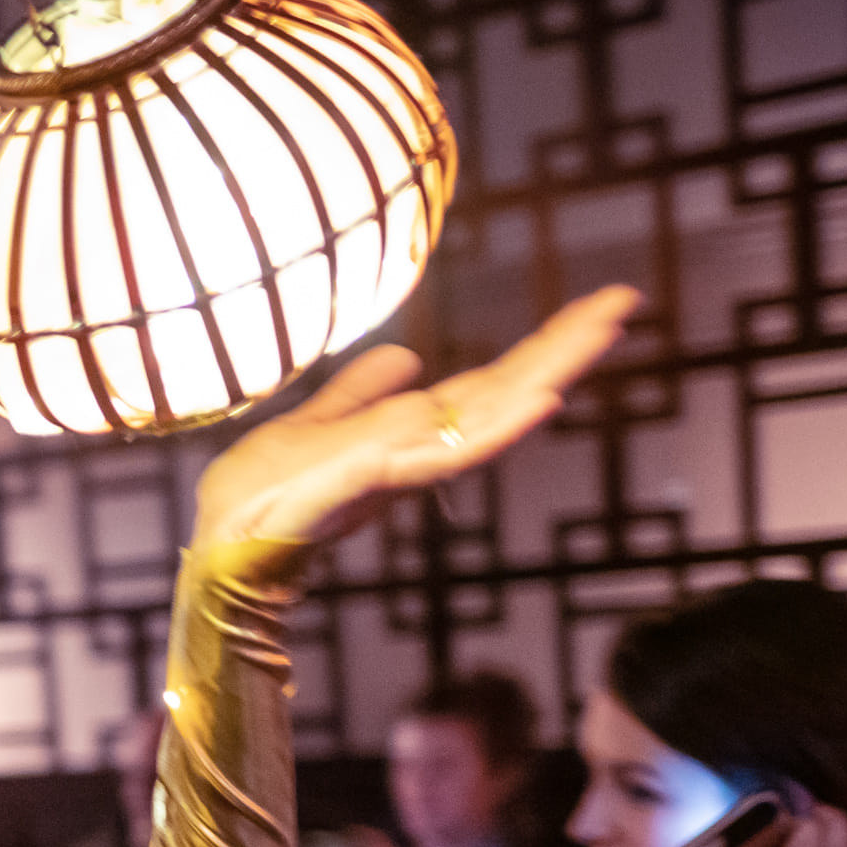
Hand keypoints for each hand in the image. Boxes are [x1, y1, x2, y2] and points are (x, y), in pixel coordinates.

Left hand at [191, 287, 639, 562]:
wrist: (223, 542)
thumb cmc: (262, 493)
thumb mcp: (316, 423)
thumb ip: (361, 394)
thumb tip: (407, 358)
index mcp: (410, 430)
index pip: (491, 382)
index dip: (542, 347)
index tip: (595, 310)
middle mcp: (419, 447)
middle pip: (507, 391)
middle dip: (565, 348)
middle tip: (623, 303)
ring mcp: (404, 465)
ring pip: (493, 416)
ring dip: (549, 374)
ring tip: (601, 335)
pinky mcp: (377, 479)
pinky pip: (448, 454)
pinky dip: (497, 429)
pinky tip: (541, 404)